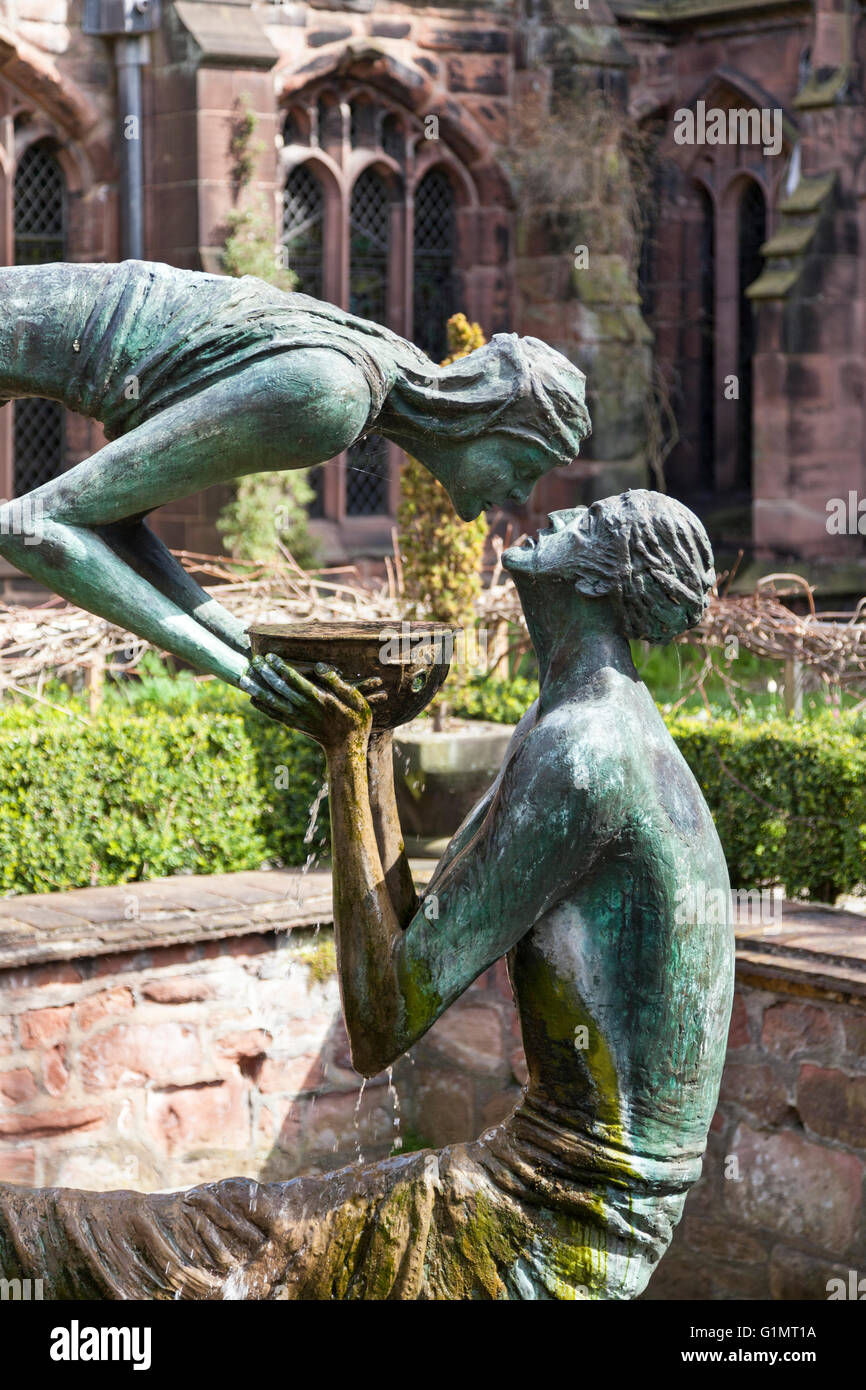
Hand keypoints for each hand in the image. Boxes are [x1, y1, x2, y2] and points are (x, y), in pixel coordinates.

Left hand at [240, 653, 385, 753]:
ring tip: (243, 679)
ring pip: (272, 702)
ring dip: (257, 689)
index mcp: (318, 698)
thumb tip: (319, 666)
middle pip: (279, 688)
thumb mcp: (355, 699)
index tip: (269, 656)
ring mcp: (297, 718)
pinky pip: (274, 714)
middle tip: (253, 660)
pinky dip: (262, 706)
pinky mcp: (294, 724)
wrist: (346, 748)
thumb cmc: (355, 720)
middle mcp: (304, 708)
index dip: (281, 667)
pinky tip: (252, 698)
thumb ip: (336, 681)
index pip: (295, 679)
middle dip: (265, 673)